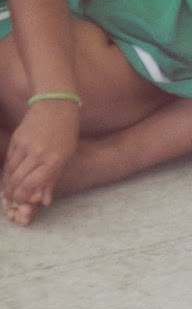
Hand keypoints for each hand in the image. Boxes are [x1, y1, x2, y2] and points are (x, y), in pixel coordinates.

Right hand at [3, 100, 79, 223]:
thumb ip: (53, 179)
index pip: (31, 185)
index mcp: (54, 160)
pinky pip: (9, 160)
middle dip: (12, 194)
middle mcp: (37, 154)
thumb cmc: (66, 131)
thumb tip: (44, 200)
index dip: (22, 197)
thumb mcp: (67, 155)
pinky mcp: (16, 140)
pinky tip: (9, 177)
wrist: (56, 105)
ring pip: (10, 172)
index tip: (19, 203)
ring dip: (7, 184)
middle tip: (10, 201)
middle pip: (17, 181)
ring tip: (8, 192)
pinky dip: (8, 171)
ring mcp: (25, 146)